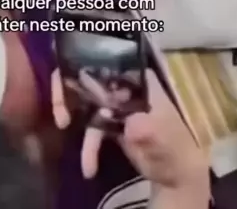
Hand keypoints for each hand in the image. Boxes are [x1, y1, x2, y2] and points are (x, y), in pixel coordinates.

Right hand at [53, 69, 208, 192]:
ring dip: (75, 120)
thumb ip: (150, 130)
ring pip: (86, 102)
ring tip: (76, 147)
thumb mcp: (165, 140)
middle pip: (91, 76)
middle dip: (70, 92)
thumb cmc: (174, 148)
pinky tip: (88, 166)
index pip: (112, 61)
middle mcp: (126, 87)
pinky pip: (90, 126)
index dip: (89, 65)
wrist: (174, 174)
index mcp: (142, 80)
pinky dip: (86, 144)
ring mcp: (117, 105)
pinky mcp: (110, 124)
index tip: (74, 83)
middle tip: (62, 116)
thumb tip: (132, 126)